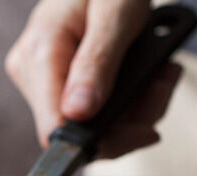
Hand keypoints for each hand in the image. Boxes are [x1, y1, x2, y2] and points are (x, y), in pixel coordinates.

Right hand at [5, 0, 181, 157]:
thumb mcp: (115, 13)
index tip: (144, 130)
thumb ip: (98, 62)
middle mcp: (32, 72)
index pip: (56, 129)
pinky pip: (95, 110)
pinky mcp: (57, 82)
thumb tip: (78, 113)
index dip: (101, 141)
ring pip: (93, 124)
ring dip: (138, 108)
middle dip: (132, 118)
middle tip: (164, 84)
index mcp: (39, 55)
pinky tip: (148, 76)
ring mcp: (43, 79)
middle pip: (81, 131)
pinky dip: (130, 100)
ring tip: (162, 74)